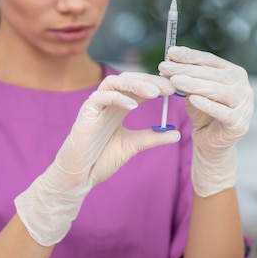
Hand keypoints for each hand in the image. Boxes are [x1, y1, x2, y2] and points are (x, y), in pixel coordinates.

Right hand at [15, 73, 179, 245]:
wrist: (78, 178)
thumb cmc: (101, 160)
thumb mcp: (133, 146)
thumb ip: (152, 138)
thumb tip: (178, 134)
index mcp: (119, 106)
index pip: (140, 86)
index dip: (157, 84)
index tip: (177, 89)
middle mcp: (108, 102)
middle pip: (129, 79)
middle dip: (150, 81)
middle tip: (170, 88)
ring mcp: (95, 106)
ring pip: (114, 82)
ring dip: (136, 84)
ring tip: (155, 93)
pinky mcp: (85, 114)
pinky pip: (99, 98)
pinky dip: (117, 98)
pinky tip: (133, 106)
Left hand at [158, 46, 253, 196]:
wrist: (211, 144)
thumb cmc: (203, 113)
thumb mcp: (194, 91)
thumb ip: (187, 76)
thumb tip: (171, 57)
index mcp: (235, 73)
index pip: (211, 60)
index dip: (190, 56)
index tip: (170, 52)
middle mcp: (243, 87)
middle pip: (213, 74)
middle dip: (187, 70)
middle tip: (165, 68)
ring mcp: (245, 105)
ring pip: (218, 90)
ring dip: (195, 84)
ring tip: (175, 81)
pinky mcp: (239, 123)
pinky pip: (222, 112)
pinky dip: (207, 104)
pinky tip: (192, 99)